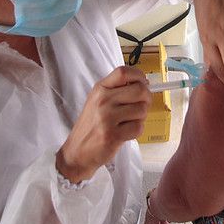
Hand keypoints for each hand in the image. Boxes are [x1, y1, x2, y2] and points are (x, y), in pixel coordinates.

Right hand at [56, 67, 150, 182]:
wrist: (77, 151)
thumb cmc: (92, 125)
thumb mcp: (97, 100)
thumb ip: (116, 90)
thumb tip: (144, 84)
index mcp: (100, 89)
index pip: (123, 72)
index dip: (139, 76)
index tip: (143, 83)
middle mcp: (103, 100)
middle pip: (140, 90)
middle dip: (146, 99)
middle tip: (140, 106)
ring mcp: (107, 118)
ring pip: (142, 110)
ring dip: (141, 117)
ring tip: (129, 122)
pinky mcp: (113, 135)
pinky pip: (138, 127)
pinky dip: (136, 131)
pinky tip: (126, 132)